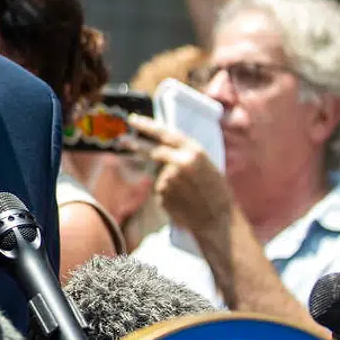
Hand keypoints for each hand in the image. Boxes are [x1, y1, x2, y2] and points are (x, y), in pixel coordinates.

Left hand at [126, 115, 233, 237]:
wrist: (217, 218)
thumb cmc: (215, 190)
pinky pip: (160, 189)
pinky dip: (167, 192)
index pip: (165, 133)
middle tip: (123, 141)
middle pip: (152, 150)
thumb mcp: (206, 164)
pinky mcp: (162, 193)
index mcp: (194, 151)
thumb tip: (159, 146)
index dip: (147, 126)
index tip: (133, 120)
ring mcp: (169, 178)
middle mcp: (180, 162)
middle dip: (135, 145)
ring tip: (186, 191)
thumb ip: (184, 153)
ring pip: (158, 173)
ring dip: (166, 180)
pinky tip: (181, 200)